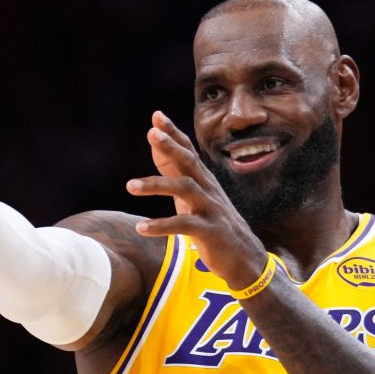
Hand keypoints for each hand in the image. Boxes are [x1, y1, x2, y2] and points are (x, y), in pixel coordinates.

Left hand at [126, 111, 265, 288]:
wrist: (244, 257)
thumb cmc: (214, 222)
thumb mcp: (194, 195)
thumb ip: (174, 171)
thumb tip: (156, 145)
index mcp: (203, 180)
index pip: (188, 150)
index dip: (174, 133)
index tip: (157, 116)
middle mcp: (208, 189)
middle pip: (189, 162)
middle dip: (171, 147)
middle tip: (152, 133)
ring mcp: (210, 209)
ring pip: (185, 189)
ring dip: (156, 185)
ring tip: (130, 186)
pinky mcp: (209, 231)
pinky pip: (184, 225)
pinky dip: (162, 225)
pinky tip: (141, 227)